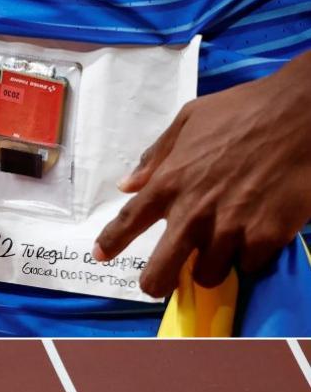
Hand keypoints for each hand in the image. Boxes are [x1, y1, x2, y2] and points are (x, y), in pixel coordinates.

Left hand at [94, 51, 310, 296]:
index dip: (111, 243)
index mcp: (169, 183)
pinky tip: (257, 235)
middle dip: (157, 283)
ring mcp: (229, 229)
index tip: (101, 255)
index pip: (128, 222)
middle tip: (165, 280)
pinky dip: (250, 256)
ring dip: (211, 266)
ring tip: (222, 247)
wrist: (305, 112)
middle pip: (159, 274)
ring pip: (206, 275)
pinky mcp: (266, 237)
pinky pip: (247, 265)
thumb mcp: (191, 118)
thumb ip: (157, 155)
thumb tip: (128, 183)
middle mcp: (193, 213)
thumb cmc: (247, 109)